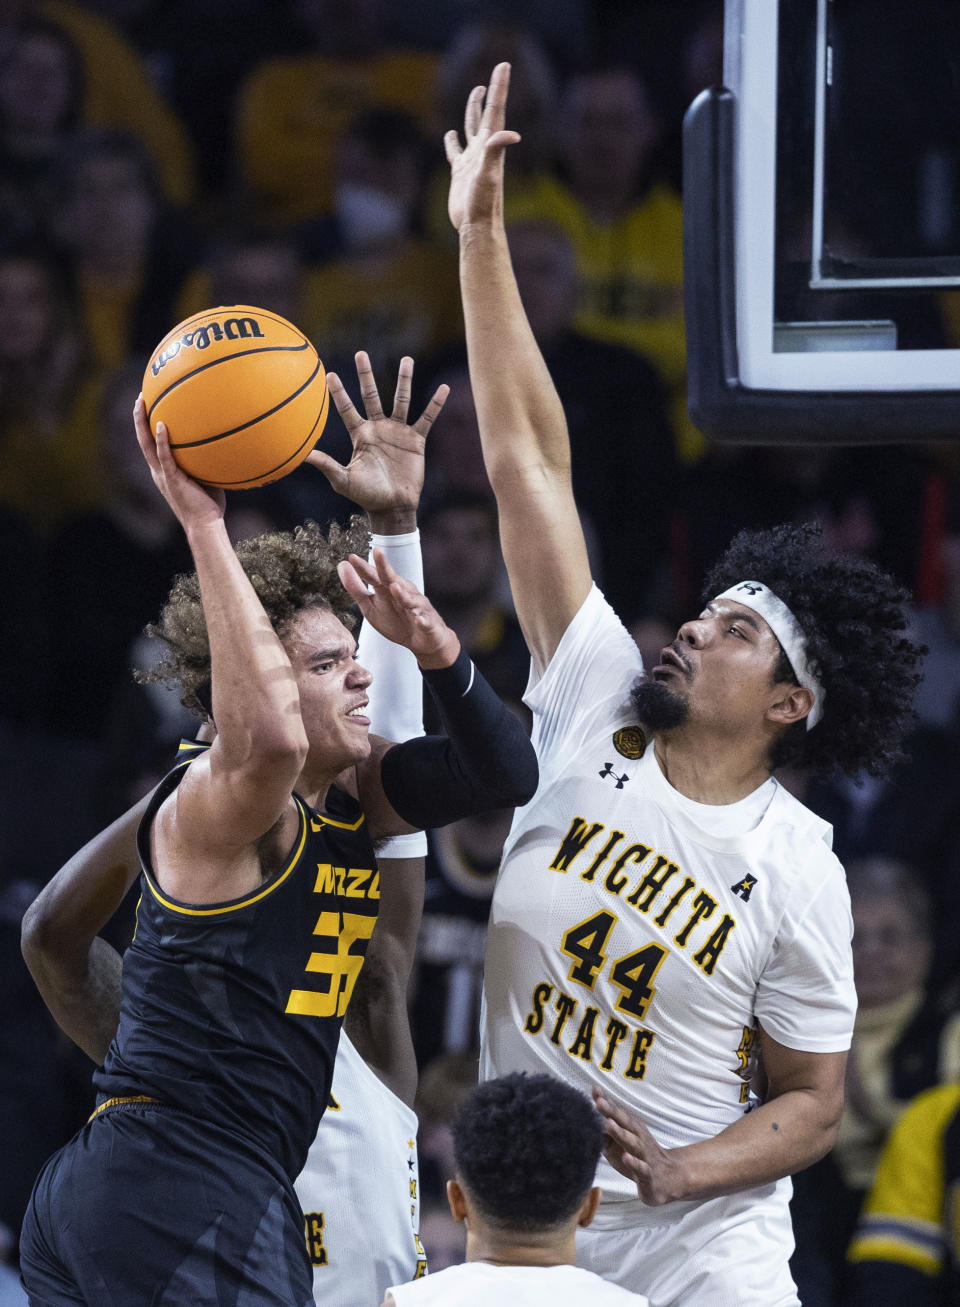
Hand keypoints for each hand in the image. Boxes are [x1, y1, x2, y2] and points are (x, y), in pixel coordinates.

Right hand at [134, 396, 224, 531]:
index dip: (147, 427)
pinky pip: (164, 456)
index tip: (148, 408)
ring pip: (146, 444)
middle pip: (143, 440)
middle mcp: (159, 472)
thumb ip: (207, 463)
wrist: (205, 525)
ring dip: (142, 423)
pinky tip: (162, 424)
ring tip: (142, 402)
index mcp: (164, 472)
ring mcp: (163, 475)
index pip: (151, 446)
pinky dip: (162, 440)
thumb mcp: (207, 479)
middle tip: (140, 397)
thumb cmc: (209, 506)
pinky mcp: (171, 479)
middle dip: (139, 418)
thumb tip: (222, 445)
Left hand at [307, 352, 447, 527]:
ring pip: (401, 400)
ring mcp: (398, 432)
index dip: (339, 393)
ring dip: (404, 380)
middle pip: (372, 395)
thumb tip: (303, 455)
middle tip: (361, 353)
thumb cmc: (366, 496)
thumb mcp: (344, 481)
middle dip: (366, 375)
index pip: (347, 409)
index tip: (329, 375)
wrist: (393, 507)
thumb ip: (327, 466)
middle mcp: (378, 428)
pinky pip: (427, 418)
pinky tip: (444, 389)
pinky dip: (435, 404)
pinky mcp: (416, 440)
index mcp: (360, 435)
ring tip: (407, 359)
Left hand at [337, 550, 458, 668]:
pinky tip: (418, 619)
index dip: (364, 568)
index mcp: (389, 589)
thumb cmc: (396, 621)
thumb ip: (356, 588)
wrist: (422, 641)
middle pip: (393, 579)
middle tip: (378, 552)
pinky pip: (425, 622)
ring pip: (410, 600)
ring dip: (402, 594)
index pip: (374, 576)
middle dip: (385, 567)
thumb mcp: (371, 606)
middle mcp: (405, 593)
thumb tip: (342, 565)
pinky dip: (422, 620)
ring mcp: (418, 608)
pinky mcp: (428, 624)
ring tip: (394, 587)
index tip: (351, 557)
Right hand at [445, 61, 520, 232]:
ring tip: (476, 93)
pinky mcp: (459, 173)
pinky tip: (450, 135)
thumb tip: (513, 134)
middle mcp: (483, 150)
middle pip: (485, 114)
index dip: (499, 87)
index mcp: (490, 146)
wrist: (476, 226)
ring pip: (471, 128)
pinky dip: (452, 141)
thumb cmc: (484, 203)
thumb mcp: (490, 174)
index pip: (495, 110)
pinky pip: (455, 151)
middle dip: (489, 94)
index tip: (504, 64)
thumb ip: (496, 151)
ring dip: (473, 111)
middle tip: (494, 74)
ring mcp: (471, 160)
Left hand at [593, 1089, 686, 1205]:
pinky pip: (641, 1167)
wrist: (670, 1177)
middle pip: (624, 1122)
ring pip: (632, 1142)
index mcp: (631, 1129)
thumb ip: (606, 1130)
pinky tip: (626, 1158)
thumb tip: (587, 1118)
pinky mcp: (647, 1174)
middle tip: (598, 1102)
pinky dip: (634, 1162)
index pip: (617, 1113)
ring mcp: (644, 1154)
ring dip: (621, 1133)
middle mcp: (638, 1138)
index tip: (595, 1090)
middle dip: (611, 1111)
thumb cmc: (639, 1156)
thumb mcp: (622, 1141)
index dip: (606, 1101)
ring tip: (609, 1124)